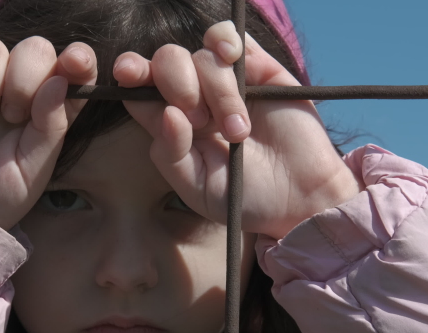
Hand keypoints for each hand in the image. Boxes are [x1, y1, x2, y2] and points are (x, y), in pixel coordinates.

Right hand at [0, 37, 97, 229]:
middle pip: (33, 47)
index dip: (78, 59)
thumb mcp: (34, 169)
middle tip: (11, 117)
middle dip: (23, 79)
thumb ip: (51, 127)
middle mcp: (18, 86)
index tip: (75, 64)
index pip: (73, 66)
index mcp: (49, 105)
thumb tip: (60, 80)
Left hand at [113, 22, 362, 238]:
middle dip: (178, 86)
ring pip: (201, 56)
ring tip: (238, 131)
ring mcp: (226, 82)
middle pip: (167, 62)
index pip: (140, 89)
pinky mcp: (259, 69)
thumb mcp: (198, 188)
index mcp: (174, 124)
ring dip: (218, 93)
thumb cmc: (246, 198)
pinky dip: (225, 40)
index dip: (131, 75)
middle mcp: (195, 98)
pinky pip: (229, 37)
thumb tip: (166, 113)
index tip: (128, 74)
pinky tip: (232, 57)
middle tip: (202, 123)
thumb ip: (171, 155)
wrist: (299, 199)